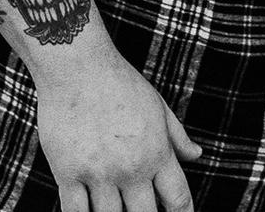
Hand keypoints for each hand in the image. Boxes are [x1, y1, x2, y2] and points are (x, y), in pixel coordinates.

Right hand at [34, 50, 201, 211]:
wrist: (79, 68)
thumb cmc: (121, 83)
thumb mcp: (159, 106)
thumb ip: (177, 136)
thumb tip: (197, 156)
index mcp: (157, 151)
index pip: (177, 198)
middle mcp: (130, 168)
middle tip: (145, 211)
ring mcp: (98, 174)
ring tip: (119, 211)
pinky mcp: (67, 174)